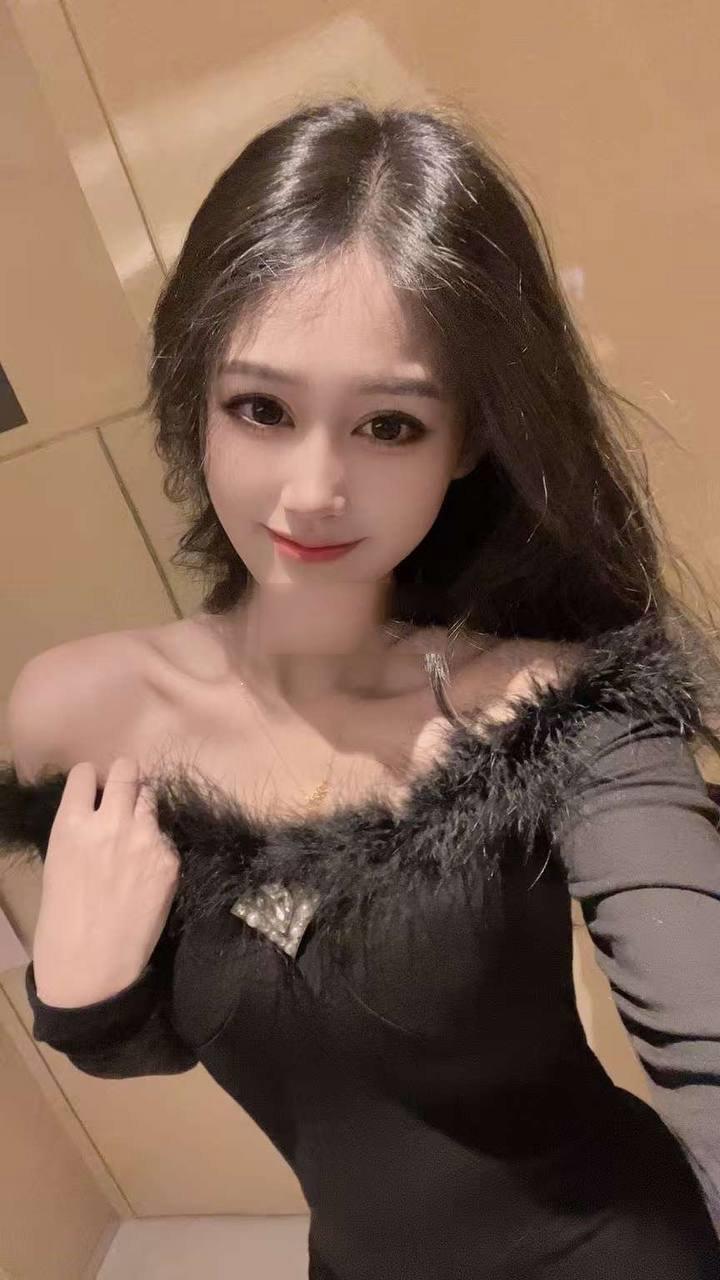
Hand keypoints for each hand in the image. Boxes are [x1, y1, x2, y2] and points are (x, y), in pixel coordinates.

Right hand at [32, 757, 180, 1006]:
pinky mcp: (169, 859)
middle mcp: (110, 823)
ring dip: (143, 806)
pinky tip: (145, 869)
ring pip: (151, 797)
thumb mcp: (58, 862)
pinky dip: (156, 844)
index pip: (85, 773)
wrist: (93, 965)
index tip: (94, 787)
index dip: (90, 779)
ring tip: (135, 830)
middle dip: (125, 777)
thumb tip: (99, 808)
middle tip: (124, 790)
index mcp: (71, 824)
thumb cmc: (63, 918)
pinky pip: (164, 836)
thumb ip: (80, 829)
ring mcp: (145, 839)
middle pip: (127, 771)